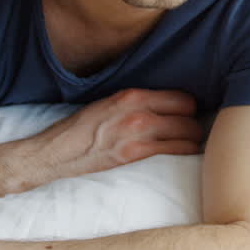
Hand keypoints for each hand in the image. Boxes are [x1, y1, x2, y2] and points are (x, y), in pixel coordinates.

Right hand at [28, 89, 204, 180]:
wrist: (57, 151)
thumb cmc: (83, 126)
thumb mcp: (110, 102)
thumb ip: (137, 101)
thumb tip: (164, 103)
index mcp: (132, 95)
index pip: (180, 96)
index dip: (188, 105)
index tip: (188, 111)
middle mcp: (138, 112)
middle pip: (188, 113)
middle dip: (193, 121)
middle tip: (193, 127)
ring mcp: (138, 134)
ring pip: (187, 132)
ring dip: (192, 136)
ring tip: (192, 139)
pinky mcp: (134, 154)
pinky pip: (175, 150)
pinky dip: (186, 150)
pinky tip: (187, 150)